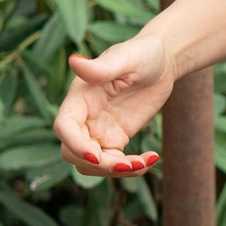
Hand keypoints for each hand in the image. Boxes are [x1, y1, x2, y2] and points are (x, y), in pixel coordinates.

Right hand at [55, 35, 169, 175]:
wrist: (161, 64)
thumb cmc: (142, 54)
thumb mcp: (125, 58)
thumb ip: (100, 67)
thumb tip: (74, 61)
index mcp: (79, 96)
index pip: (64, 127)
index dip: (75, 144)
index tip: (96, 157)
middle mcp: (83, 116)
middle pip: (72, 152)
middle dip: (98, 165)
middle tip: (130, 165)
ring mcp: (97, 130)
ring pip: (90, 164)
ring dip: (114, 171)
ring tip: (144, 163)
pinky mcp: (114, 139)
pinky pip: (113, 164)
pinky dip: (130, 168)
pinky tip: (151, 159)